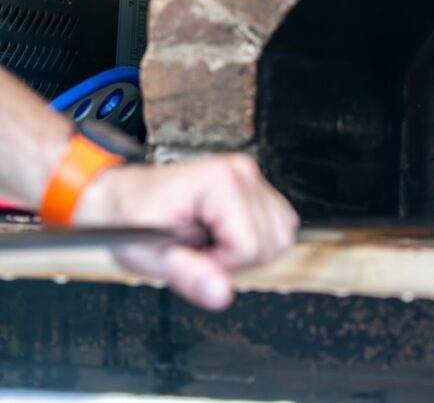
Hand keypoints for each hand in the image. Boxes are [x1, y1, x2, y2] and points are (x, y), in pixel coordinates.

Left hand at [72, 154, 298, 310]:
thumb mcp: (148, 254)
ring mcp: (251, 177)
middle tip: (197, 249)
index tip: (190, 256)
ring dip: (247, 251)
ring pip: (281, 235)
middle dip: (235, 258)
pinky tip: (222, 235)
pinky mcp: (256, 186)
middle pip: (272, 241)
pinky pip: (278, 226)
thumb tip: (220, 293)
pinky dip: (254, 240)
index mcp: (218, 182)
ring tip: (208, 242)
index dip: (220, 264)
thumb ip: (187, 274)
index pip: (250, 245)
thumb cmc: (127, 219)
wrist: (119, 197)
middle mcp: (241, 173)